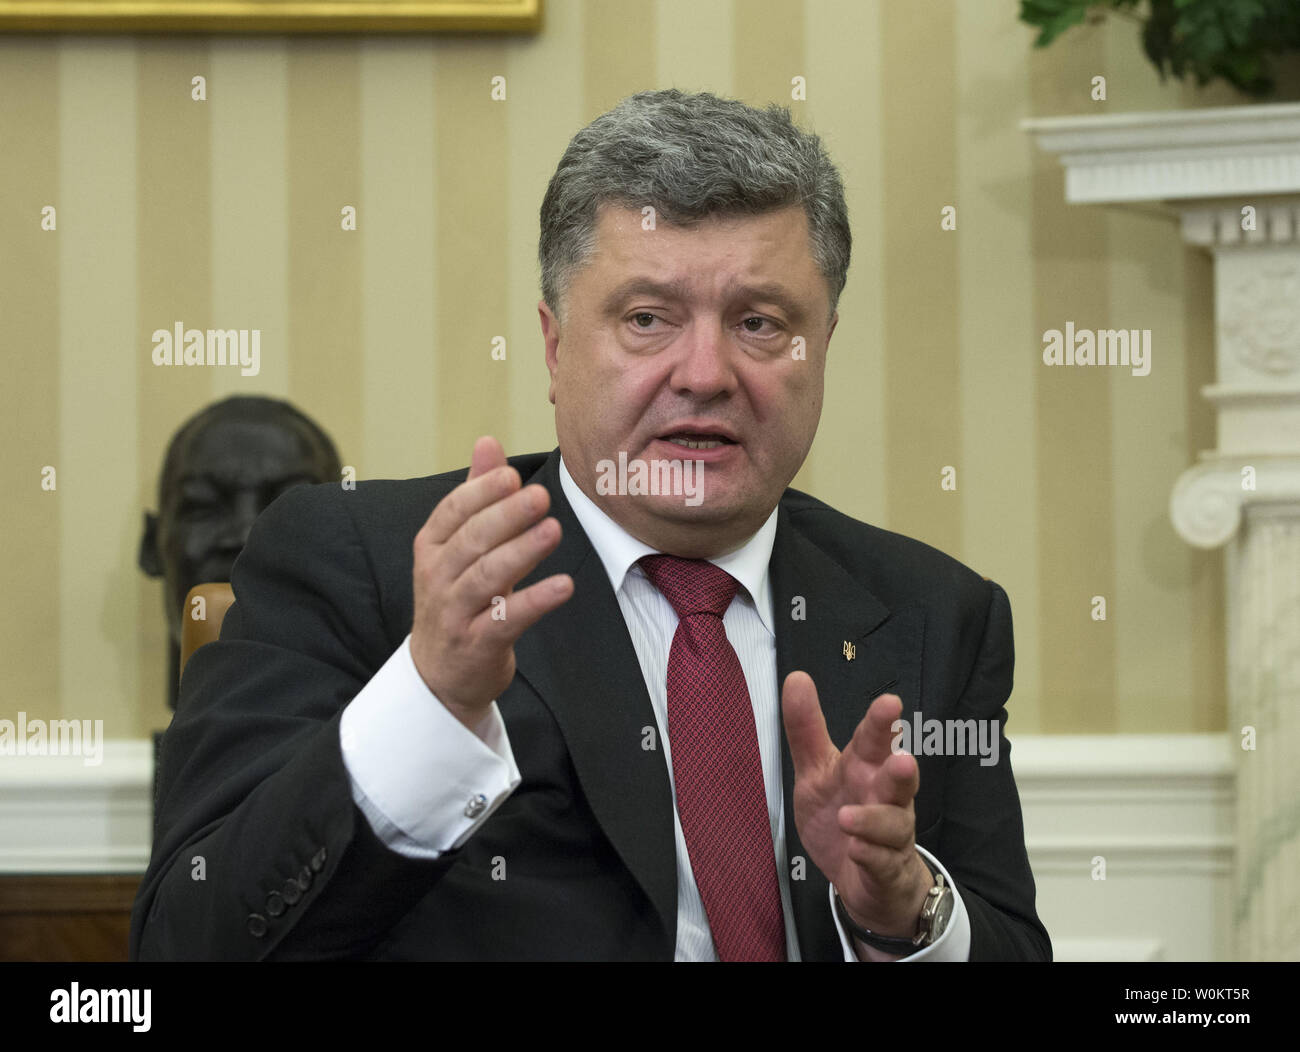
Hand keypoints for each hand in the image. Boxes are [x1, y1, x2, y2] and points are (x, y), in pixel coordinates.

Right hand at [410, 436, 573, 728]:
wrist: (440, 675)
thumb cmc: (457, 598)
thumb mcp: (459, 546)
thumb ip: (475, 494)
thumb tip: (488, 442)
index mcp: (432, 546)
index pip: (452, 512)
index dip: (481, 493)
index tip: (511, 476)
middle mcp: (437, 577)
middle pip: (471, 541)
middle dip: (506, 517)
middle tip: (541, 497)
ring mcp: (454, 612)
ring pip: (485, 577)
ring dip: (521, 553)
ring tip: (553, 531)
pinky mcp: (477, 644)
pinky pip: (505, 619)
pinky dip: (535, 601)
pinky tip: (564, 586)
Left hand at [782, 671, 933, 942]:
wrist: (866, 879)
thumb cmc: (845, 814)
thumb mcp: (816, 772)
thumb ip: (807, 730)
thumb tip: (796, 678)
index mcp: (866, 768)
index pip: (874, 741)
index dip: (881, 723)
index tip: (890, 703)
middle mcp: (886, 798)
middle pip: (898, 780)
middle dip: (901, 770)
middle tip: (902, 760)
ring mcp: (891, 836)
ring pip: (893, 824)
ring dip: (874, 820)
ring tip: (847, 817)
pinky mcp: (887, 870)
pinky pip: (884, 862)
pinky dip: (870, 855)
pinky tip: (856, 849)